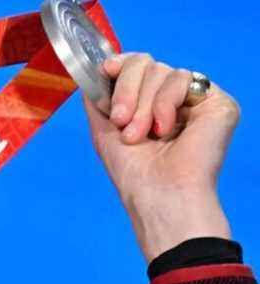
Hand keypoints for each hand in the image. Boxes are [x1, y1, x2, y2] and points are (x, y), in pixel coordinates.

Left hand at [82, 53, 240, 262]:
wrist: (157, 193)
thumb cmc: (132, 171)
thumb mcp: (103, 128)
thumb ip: (97, 97)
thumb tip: (92, 70)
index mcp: (148, 103)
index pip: (136, 65)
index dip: (120, 64)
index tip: (106, 70)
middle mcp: (172, 99)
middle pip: (145, 62)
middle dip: (127, 90)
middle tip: (121, 120)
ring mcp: (194, 100)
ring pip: (161, 70)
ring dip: (143, 104)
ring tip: (140, 135)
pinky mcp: (217, 102)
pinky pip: (183, 78)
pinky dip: (164, 103)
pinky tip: (165, 130)